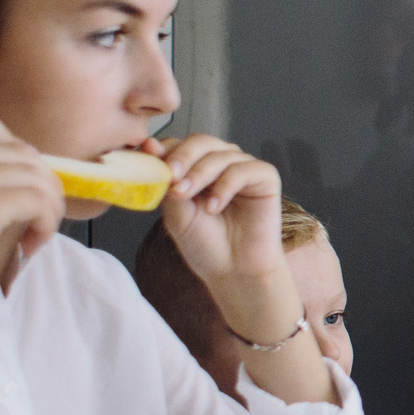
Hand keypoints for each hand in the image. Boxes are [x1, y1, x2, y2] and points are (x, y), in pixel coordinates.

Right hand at [0, 105, 65, 316]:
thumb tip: (31, 163)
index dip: (11, 142)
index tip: (16, 180)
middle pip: (18, 149)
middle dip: (42, 182)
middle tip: (39, 217)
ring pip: (35, 174)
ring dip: (49, 205)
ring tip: (37, 235)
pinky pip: (37, 200)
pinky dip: (47, 222)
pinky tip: (31, 246)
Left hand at [149, 133, 285, 286]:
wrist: (234, 272)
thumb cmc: (206, 245)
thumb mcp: (176, 213)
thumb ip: (166, 182)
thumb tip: (150, 148)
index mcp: (196, 168)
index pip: (179, 145)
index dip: (164, 150)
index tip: (148, 157)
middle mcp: (220, 163)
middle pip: (200, 142)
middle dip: (182, 157)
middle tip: (171, 177)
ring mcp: (243, 168)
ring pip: (220, 154)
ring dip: (200, 174)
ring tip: (188, 198)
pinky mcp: (265, 177)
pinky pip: (243, 170)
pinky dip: (225, 186)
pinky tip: (214, 207)